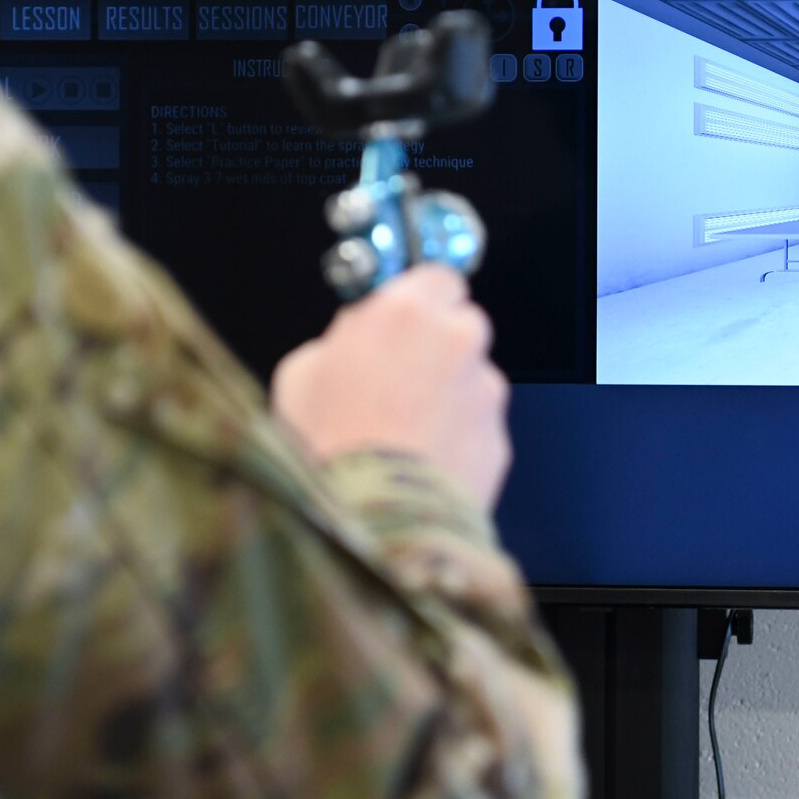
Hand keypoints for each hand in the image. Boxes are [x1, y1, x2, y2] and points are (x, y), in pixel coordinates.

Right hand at [272, 264, 511, 509]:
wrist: (371, 525)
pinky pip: (478, 425)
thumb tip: (349, 345)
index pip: (434, 273)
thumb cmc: (328, 449)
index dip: (417, 298)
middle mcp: (456, 340)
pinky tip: (419, 461)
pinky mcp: (499, 438)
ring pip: (470, 377)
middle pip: (460, 323)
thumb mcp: (299, 375)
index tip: (401, 314)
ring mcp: (484, 391)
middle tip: (394, 377)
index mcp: (404, 311)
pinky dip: (457, 437)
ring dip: (446, 394)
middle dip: (433, 345)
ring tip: (402, 433)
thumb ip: (339, 342)